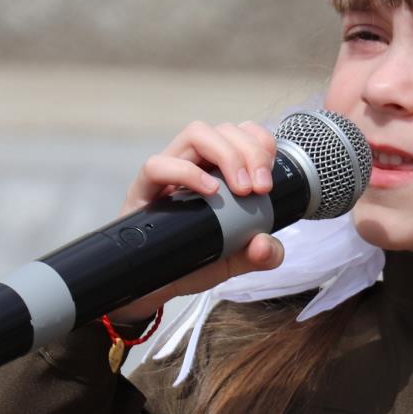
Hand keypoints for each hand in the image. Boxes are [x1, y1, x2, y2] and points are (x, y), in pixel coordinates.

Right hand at [108, 120, 285, 323]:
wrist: (156, 283)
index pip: (242, 133)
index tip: (270, 179)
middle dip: (251, 151)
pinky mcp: (143, 189)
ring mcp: (168, 173)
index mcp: (218, 169)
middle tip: (261, 188)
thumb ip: (262, 255)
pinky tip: (209, 191)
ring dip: (227, 154)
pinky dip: (187, 172)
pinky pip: (158, 165)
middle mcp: (194, 163)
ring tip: (241, 189)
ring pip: (196, 133)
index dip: (261, 144)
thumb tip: (266, 245)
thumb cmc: (194, 261)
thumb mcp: (237, 260)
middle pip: (224, 129)